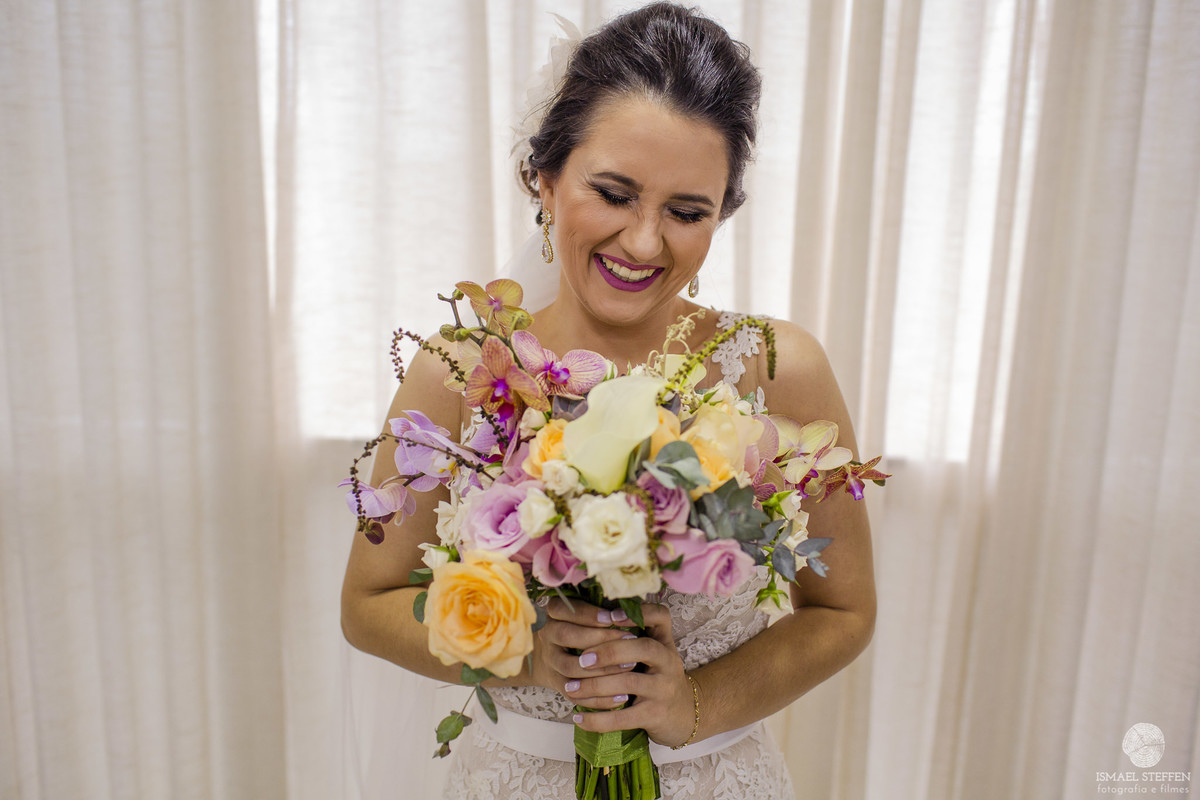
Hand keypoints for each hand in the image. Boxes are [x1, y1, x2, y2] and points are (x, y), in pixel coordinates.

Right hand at [527, 597, 639, 694]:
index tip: (612, 618)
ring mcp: (551, 661)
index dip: (588, 614)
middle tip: (629, 640)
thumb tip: (631, 608)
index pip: (564, 609)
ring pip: (570, 666)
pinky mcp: (557, 684)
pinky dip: (598, 699)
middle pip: (567, 636)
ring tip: (630, 666)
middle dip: (599, 639)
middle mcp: (548, 636)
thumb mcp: (584, 613)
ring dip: (601, 668)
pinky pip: (575, 694)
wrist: (552, 656)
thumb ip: (600, 609)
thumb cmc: (580, 627)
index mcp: (554, 613)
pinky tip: (621, 697)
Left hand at [558, 602, 697, 747]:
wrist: (683, 715)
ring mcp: (664, 689)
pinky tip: (578, 718)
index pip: (660, 617)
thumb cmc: (658, 678)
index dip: (639, 613)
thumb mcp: (654, 654)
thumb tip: (588, 623)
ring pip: (629, 683)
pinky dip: (598, 719)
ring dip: (594, 686)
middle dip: (609, 651)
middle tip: (581, 659)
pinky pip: (623, 718)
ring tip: (571, 688)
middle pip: (644, 649)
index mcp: (664, 642)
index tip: (610, 616)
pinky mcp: (656, 715)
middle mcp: (669, 662)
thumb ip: (632, 638)